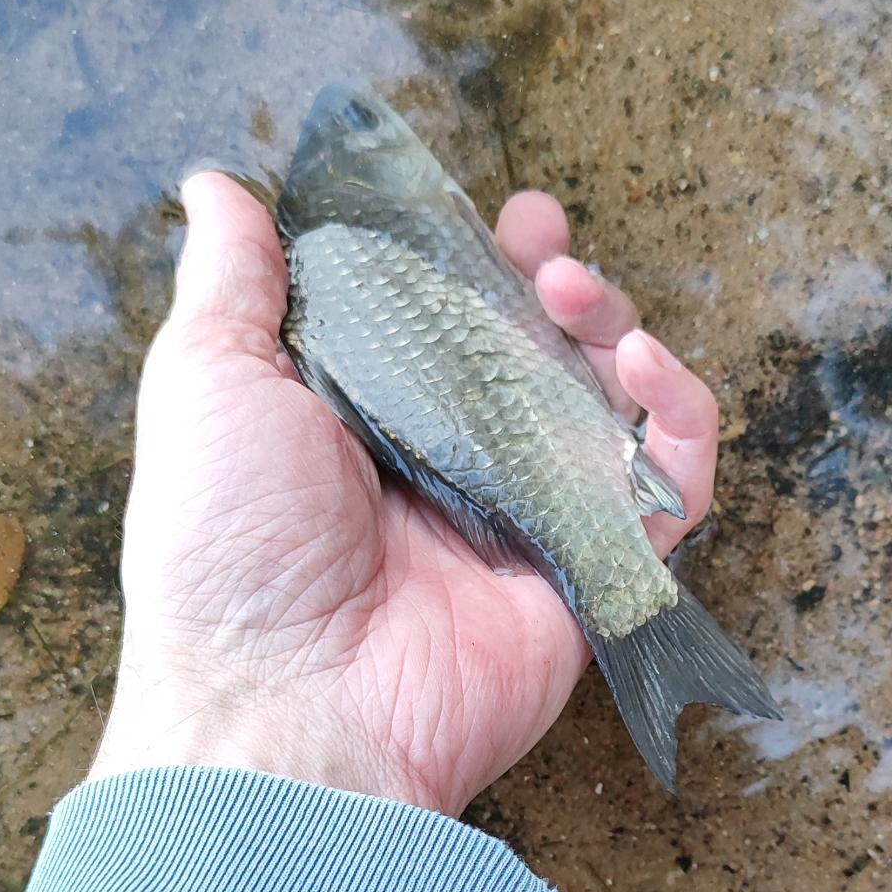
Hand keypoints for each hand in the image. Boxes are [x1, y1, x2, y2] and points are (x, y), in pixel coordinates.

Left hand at [89, 172, 720, 815]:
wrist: (287, 706)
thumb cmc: (228, 550)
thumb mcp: (207, 385)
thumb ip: (232, 282)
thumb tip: (216, 184)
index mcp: (365, 418)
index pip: (441, 316)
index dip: (474, 256)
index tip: (487, 211)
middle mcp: (452, 465)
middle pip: (538, 351)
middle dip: (555, 283)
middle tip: (543, 249)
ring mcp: (527, 519)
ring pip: (610, 403)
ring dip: (614, 329)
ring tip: (576, 298)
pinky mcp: (591, 573)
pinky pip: (669, 490)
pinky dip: (683, 421)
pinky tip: (649, 368)